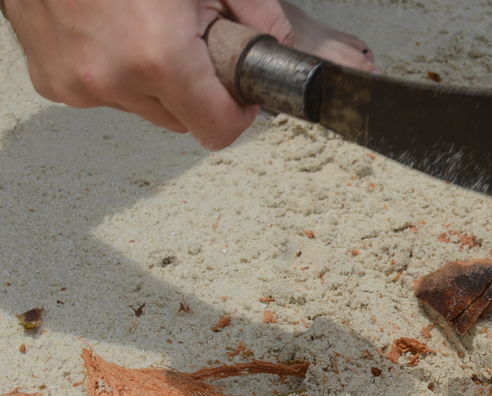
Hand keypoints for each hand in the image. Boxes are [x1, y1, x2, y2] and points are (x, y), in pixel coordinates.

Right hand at [5, 0, 373, 149]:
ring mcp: (77, 85)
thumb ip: (258, 11)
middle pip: (184, 121)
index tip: (238, 88)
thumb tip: (282, 42)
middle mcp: (114, 81)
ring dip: (155, 80)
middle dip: (197, 90)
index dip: (237, 110)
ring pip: (145, 109)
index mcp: (160, 60)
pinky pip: (104, 92)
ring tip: (146, 26)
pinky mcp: (52, 81)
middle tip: (188, 38)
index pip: (220, 132)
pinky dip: (117, 70)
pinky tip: (112, 31)